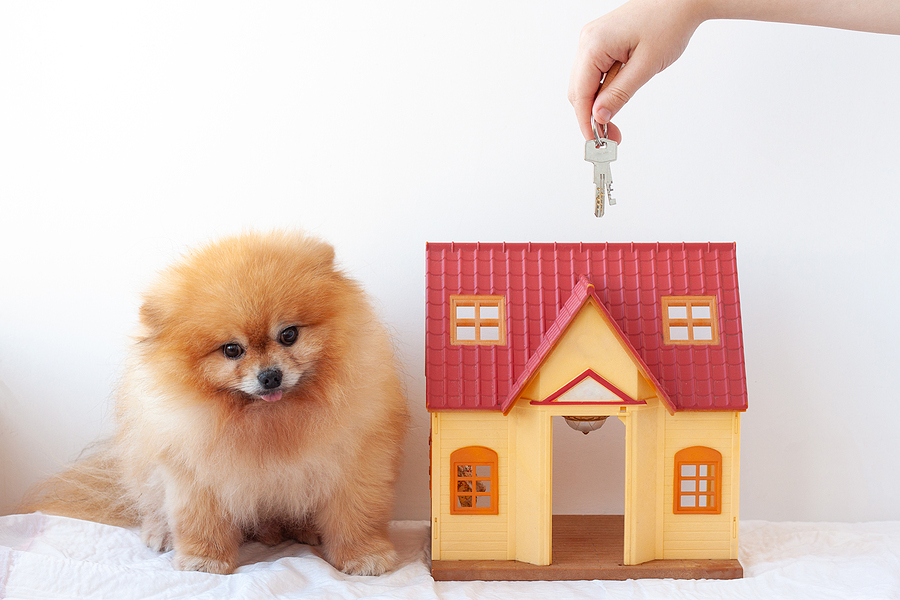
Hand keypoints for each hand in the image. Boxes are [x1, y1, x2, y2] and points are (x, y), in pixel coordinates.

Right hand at [568, 0, 706, 140]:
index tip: (596, 141)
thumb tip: (599, 117)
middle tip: (612, 134)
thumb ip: (619, 94)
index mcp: (594, 44)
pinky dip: (604, 88)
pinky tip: (617, 96)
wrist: (682, 1)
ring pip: (586, 82)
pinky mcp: (602, 42)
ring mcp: (593, 40)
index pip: (580, 93)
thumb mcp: (645, 66)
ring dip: (598, 102)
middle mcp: (588, 40)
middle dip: (591, 115)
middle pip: (578, 89)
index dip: (586, 121)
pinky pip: (595, 72)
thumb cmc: (668, 24)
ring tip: (617, 117)